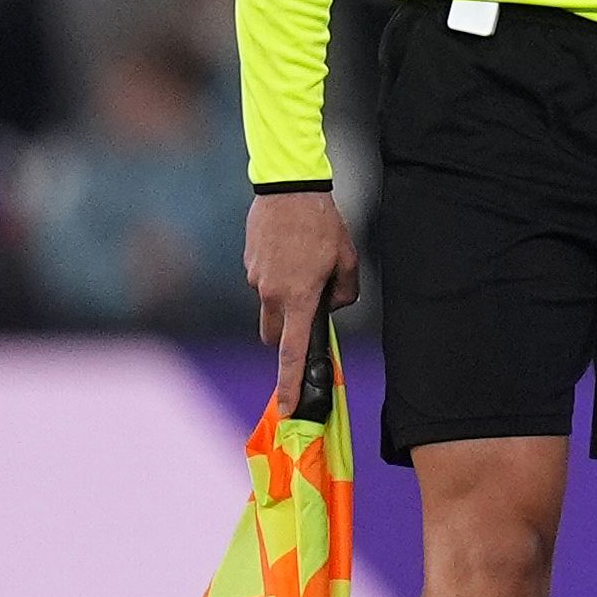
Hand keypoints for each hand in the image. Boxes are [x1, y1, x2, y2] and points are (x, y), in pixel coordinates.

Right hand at [244, 188, 359, 405]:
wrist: (288, 190)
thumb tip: (332, 309)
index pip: (291, 351)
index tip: (287, 406)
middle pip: (275, 335)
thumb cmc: (323, 226)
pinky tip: (292, 251)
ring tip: (307, 265)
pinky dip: (278, 279)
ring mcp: (255, 280)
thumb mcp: (348, 261)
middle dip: (288, 335)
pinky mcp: (248, 264)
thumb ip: (343, 294)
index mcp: (298, 298)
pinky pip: (264, 283)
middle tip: (311, 310)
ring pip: (270, 307)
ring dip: (286, 301)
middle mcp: (271, 294)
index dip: (289, 382)